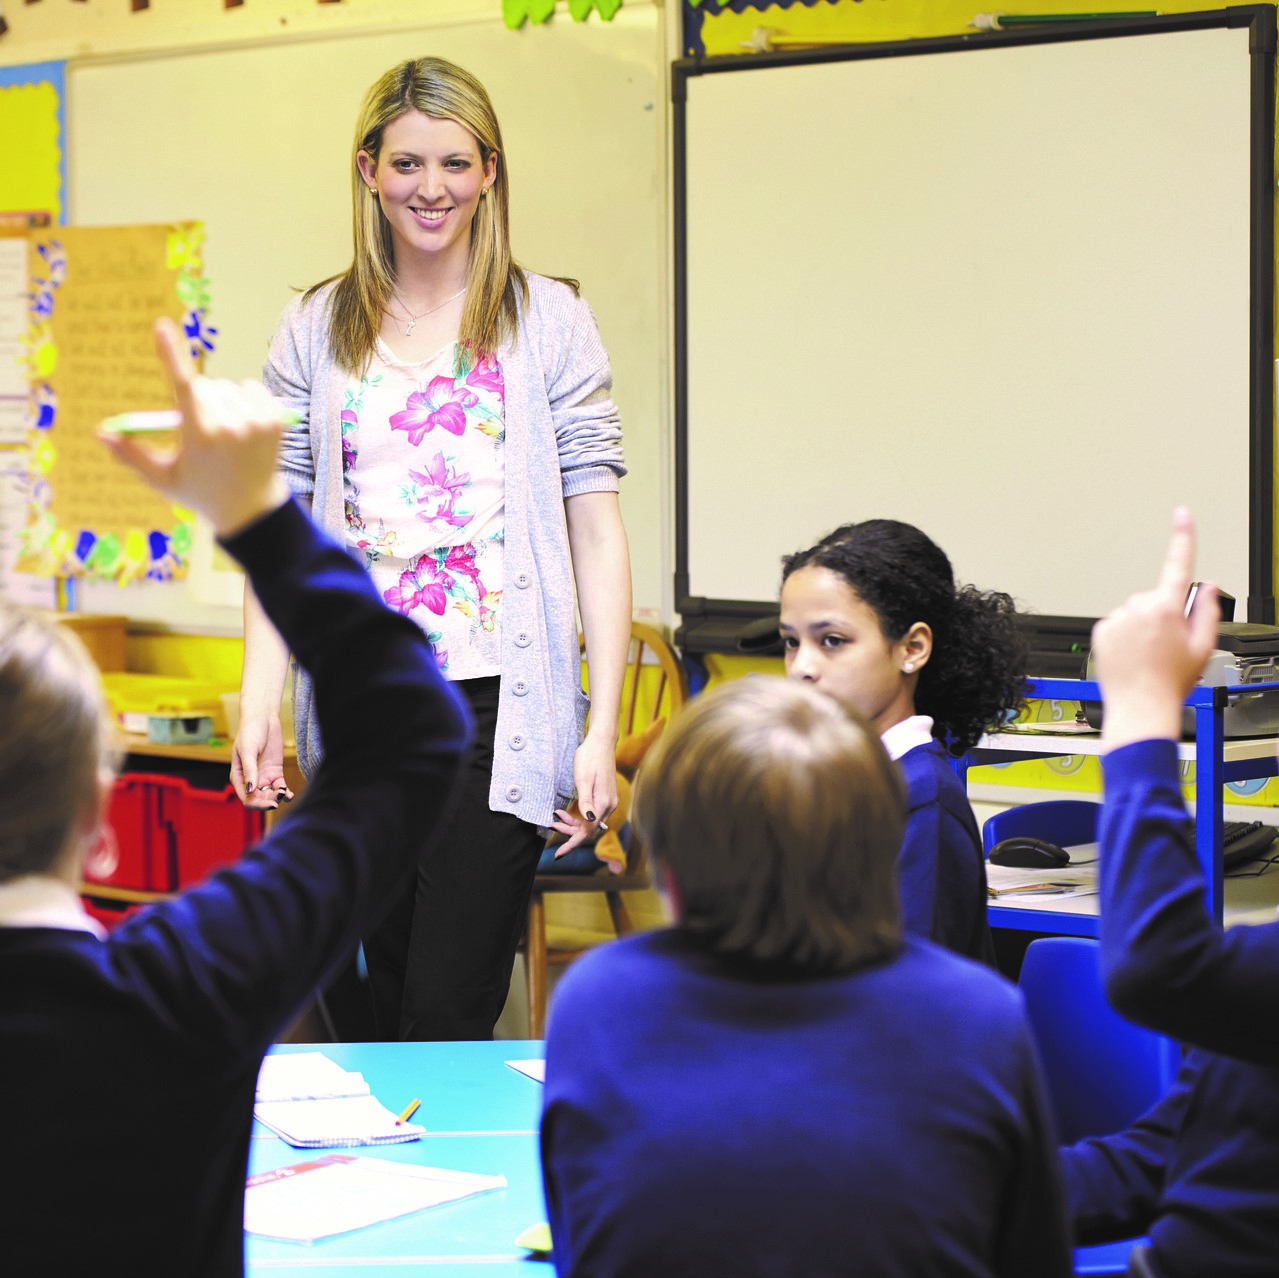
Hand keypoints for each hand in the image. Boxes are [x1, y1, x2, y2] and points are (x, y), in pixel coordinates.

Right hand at [98, 317, 290, 536]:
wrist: (252, 509)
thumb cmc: (200, 492)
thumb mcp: (162, 478)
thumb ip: (131, 454)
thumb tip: (101, 433)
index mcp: (200, 437)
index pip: (182, 387)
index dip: (171, 354)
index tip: (162, 326)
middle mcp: (230, 427)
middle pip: (202, 386)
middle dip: (196, 400)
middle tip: (203, 432)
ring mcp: (256, 422)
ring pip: (227, 386)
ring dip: (221, 400)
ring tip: (225, 433)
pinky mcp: (276, 419)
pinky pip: (251, 387)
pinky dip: (244, 398)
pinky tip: (244, 425)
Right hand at [231, 712, 293, 809]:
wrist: (263, 718)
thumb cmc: (250, 732)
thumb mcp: (248, 750)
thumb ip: (249, 770)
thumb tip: (250, 790)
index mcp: (238, 777)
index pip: (246, 798)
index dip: (257, 804)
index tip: (270, 803)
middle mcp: (250, 780)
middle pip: (258, 799)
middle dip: (268, 802)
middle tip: (278, 797)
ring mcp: (263, 776)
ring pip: (270, 795)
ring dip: (277, 798)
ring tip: (285, 793)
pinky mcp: (275, 772)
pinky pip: (280, 787)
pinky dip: (285, 792)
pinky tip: (289, 795)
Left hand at [549, 732, 618, 855]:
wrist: (601, 742)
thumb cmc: (590, 758)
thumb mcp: (583, 779)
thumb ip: (586, 802)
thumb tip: (589, 821)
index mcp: (603, 804)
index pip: (587, 832)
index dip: (572, 844)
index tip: (558, 854)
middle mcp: (609, 806)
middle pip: (589, 829)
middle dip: (569, 832)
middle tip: (551, 826)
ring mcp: (609, 802)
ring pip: (589, 822)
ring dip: (573, 823)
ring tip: (556, 816)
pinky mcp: (605, 797)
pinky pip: (591, 814)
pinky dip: (578, 815)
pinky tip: (565, 811)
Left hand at [1091, 507, 1219, 748]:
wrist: (1139, 707)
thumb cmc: (1170, 682)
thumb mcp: (1203, 647)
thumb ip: (1206, 611)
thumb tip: (1206, 587)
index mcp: (1167, 608)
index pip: (1178, 563)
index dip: (1182, 536)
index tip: (1182, 514)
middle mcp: (1138, 607)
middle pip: (1155, 598)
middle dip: (1162, 615)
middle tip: (1167, 646)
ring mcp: (1117, 618)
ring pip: (1134, 613)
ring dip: (1141, 628)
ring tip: (1147, 655)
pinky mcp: (1100, 629)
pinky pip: (1117, 624)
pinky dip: (1124, 636)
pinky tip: (1130, 656)